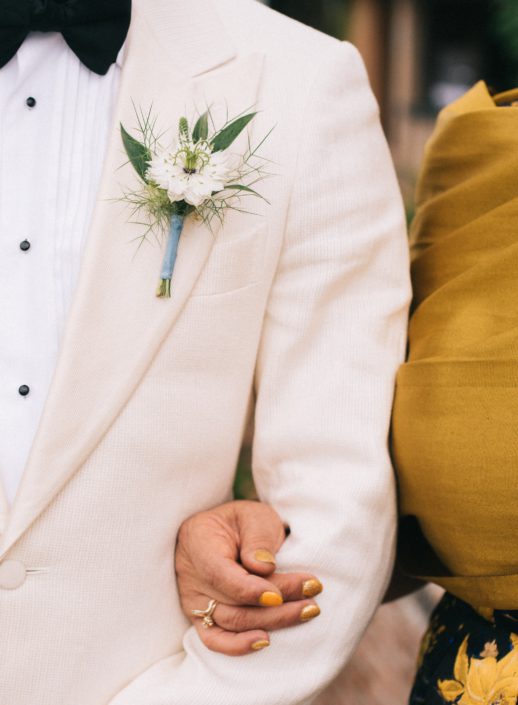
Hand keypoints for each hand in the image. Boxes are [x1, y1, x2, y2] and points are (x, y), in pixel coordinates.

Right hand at [176, 500, 322, 655]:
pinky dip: (238, 645)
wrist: (227, 531)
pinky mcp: (202, 617)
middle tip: (312, 595)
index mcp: (197, 541)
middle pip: (231, 603)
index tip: (279, 595)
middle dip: (276, 605)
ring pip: (231, 622)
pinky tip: (266, 641)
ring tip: (307, 609)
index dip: (249, 589)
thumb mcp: (253, 515)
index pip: (219, 573)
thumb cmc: (242, 521)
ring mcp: (193, 600)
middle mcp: (190, 575)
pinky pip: (215, 639)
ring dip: (272, 621)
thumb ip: (258, 538)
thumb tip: (263, 568)